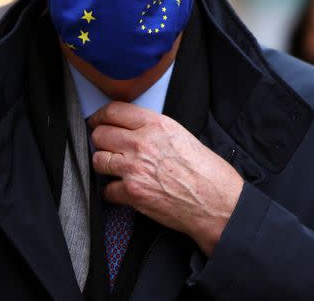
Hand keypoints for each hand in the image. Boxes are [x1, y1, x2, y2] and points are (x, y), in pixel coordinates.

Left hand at [89, 101, 243, 255]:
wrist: (217, 202)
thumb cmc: (207, 171)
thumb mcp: (181, 135)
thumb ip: (154, 130)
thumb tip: (133, 130)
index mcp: (156, 125)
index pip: (114, 111)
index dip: (100, 116)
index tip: (97, 121)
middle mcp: (142, 143)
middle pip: (100, 134)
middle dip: (101, 141)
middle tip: (107, 147)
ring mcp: (134, 168)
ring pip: (98, 160)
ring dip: (104, 165)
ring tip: (115, 169)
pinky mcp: (132, 193)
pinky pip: (107, 190)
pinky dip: (113, 192)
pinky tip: (123, 191)